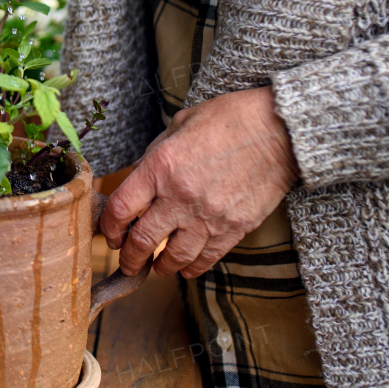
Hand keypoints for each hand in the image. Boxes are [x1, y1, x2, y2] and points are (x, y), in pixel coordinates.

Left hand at [99, 86, 299, 278]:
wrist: (279, 130)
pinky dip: (192, 267)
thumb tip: (140, 180)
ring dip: (160, 267)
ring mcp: (209, 216)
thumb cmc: (228, 120)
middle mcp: (180, 196)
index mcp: (161, 167)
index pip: (121, 209)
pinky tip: (185, 267)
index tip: (109, 234)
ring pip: (174, 257)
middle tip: (126, 262)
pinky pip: (207, 258)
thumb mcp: (179, 125)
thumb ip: (155, 156)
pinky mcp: (234, 228)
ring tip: (155, 267)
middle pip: (143, 240)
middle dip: (129, 257)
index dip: (109, 227)